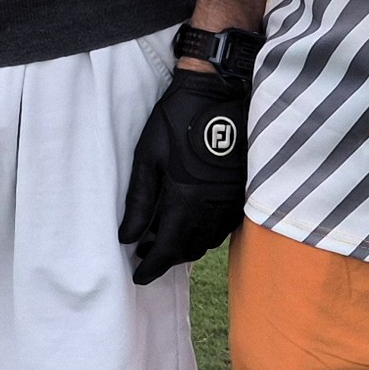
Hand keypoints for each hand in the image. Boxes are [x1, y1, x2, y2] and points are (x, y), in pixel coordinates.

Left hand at [118, 60, 249, 283]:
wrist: (219, 93)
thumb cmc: (177, 121)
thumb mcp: (148, 157)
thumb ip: (139, 201)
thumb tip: (127, 237)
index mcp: (187, 201)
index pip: (169, 250)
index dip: (152, 267)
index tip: (138, 276)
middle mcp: (213, 209)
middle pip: (189, 249)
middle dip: (167, 257)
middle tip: (145, 251)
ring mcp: (231, 201)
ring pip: (208, 240)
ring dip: (186, 244)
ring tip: (164, 235)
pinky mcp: (241, 191)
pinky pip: (222, 226)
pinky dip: (204, 232)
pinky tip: (190, 219)